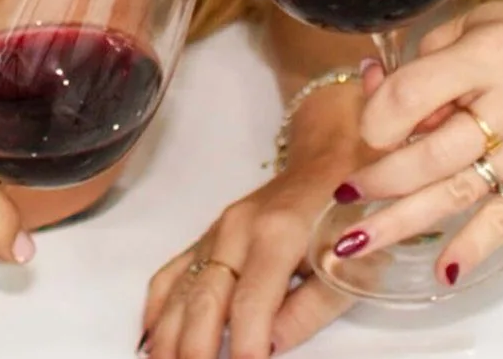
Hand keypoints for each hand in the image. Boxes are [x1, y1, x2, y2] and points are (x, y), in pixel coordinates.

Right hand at [139, 139, 355, 355]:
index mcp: (277, 235)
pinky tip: (151, 337)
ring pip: (181, 290)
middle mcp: (238, 231)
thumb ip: (310, 310)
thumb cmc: (346, 216)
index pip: (251, 303)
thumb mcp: (351, 266)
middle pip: (205, 299)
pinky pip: (172, 272)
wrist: (330, 162)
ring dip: (169, 335)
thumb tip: (273, 346)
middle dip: (196, 348)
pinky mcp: (209, 236)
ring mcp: (218, 232)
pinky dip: (158, 307)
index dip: (246, 346)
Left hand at [331, 0, 502, 286]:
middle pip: (437, 154)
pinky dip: (476, 245)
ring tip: (359, 241)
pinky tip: (445, 270)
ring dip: (407, 220)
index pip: (415, 94)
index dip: (378, 119)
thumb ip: (420, 68)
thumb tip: (375, 109)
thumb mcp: (466, 25)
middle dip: (384, 179)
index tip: (364, 132)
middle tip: (346, 195)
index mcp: (492, 50)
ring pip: (465, 190)